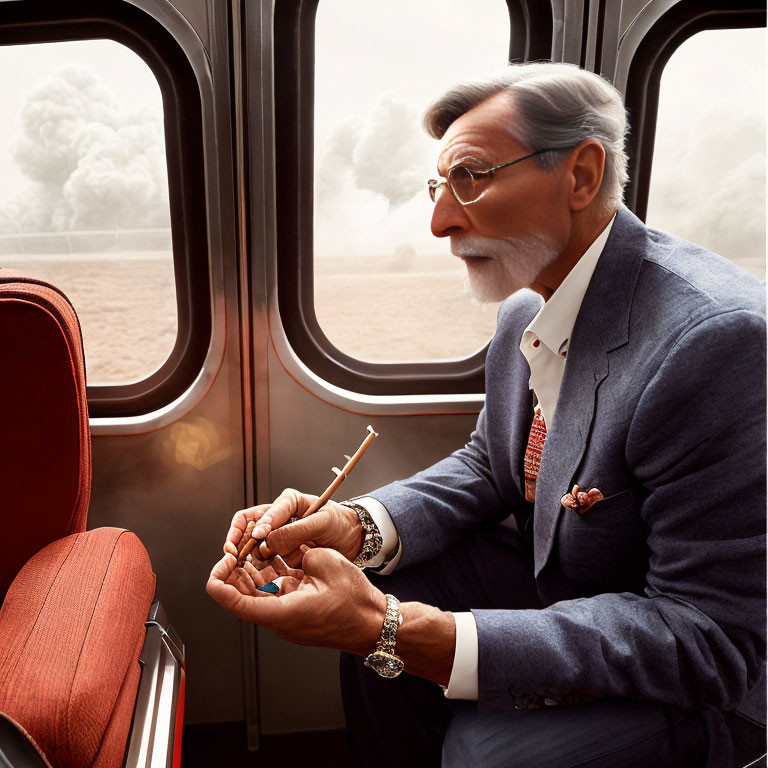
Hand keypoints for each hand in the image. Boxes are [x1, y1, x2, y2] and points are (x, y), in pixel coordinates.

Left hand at [206, 546, 386, 655]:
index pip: (235, 603)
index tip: (221, 561)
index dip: (220, 581)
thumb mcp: (325, 562)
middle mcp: (279, 619)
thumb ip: (299, 551)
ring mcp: (286, 617)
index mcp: (282, 612)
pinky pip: (274, 592)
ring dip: (251, 571)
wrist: (372, 624)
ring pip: (257, 593)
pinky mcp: (294, 612)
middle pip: (242, 596)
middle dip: (234, 571)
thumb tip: (286, 549)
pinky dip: (268, 575)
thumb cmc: (354, 601)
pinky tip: (270, 555)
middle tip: (235, 548)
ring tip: (252, 547)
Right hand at [224, 489, 362, 566]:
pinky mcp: (282, 553)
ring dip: (249, 557)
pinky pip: (264, 560)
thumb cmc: (340, 524)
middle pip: (248, 528)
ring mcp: (279, 537)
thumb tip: (268, 540)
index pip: (262, 512)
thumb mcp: (322, 523)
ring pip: (253, 547)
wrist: (354, 539)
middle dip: (240, 542)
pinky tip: (259, 576)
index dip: (257, 526)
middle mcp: (279, 518)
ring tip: (246, 568)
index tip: (258, 538)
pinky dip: (260, 568)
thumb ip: (296, 530)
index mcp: (288, 503)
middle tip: (234, 556)